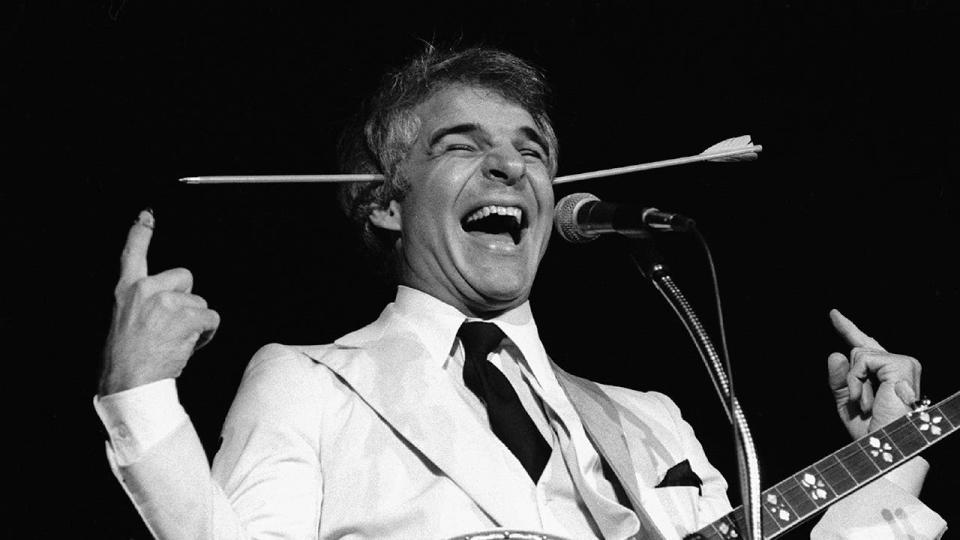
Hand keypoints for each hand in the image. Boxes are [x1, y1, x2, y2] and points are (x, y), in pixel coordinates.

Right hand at [98, 210, 220, 395]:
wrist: (129, 383)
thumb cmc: (127, 359)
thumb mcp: (125, 323)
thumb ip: (144, 305)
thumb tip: (169, 305)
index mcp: (127, 291)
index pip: (132, 254)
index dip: (141, 233)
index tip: (148, 215)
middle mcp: (146, 290)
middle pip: (186, 278)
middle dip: (188, 299)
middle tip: (173, 325)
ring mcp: (168, 301)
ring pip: (201, 303)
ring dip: (196, 323)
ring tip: (176, 342)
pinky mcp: (187, 316)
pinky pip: (211, 318)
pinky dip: (207, 334)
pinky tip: (189, 346)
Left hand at [826, 309, 920, 439]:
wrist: (884, 448)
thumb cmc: (871, 433)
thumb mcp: (846, 405)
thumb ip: (839, 381)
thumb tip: (835, 353)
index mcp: (886, 375)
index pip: (865, 346)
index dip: (848, 328)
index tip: (834, 314)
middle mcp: (898, 366)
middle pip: (861, 347)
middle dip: (851, 373)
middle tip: (861, 405)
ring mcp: (903, 363)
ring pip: (858, 354)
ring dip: (853, 383)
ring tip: (864, 405)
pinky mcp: (902, 363)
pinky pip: (863, 359)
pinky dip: (857, 379)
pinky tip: (865, 399)